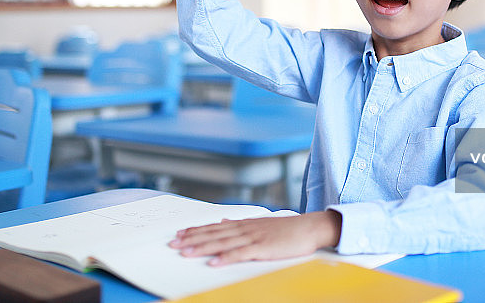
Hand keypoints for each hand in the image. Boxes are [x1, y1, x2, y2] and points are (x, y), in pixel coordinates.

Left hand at [168, 211, 341, 265]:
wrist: (310, 227)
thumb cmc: (288, 229)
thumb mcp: (261, 224)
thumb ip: (240, 225)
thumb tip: (223, 222)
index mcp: (245, 224)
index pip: (215, 227)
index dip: (196, 231)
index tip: (179, 234)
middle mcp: (246, 229)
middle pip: (214, 234)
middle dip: (192, 239)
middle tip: (174, 244)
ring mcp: (254, 238)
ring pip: (223, 243)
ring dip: (203, 248)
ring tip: (186, 253)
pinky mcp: (263, 248)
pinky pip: (240, 254)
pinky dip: (226, 258)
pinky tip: (213, 262)